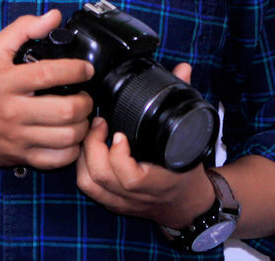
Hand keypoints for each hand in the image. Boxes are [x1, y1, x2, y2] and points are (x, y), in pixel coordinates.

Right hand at [0, 10, 94, 169]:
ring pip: (65, 137)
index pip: (48, 75)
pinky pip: (57, 160)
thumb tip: (54, 16)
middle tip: (85, 95)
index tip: (86, 69)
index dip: (75, 70)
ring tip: (81, 115)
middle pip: (64, 110)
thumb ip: (24, 28)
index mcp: (6, 82)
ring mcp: (17, 137)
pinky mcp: (21, 157)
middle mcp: (12, 111)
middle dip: (85, 101)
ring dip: (83, 125)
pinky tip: (71, 136)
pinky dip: (72, 149)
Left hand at [75, 62, 216, 228]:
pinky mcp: (112, 203)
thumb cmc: (188, 173)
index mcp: (161, 182)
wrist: (186, 205)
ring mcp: (123, 202)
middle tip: (99, 123)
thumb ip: (186, 102)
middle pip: (103, 178)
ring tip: (92, 133)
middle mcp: (138, 196)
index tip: (119, 133)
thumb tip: (184, 70)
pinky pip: (89, 188)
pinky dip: (82, 166)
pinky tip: (88, 148)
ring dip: (85, 155)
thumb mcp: (192, 140)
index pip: (132, 179)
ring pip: (90, 184)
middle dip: (94, 146)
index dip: (120, 156)